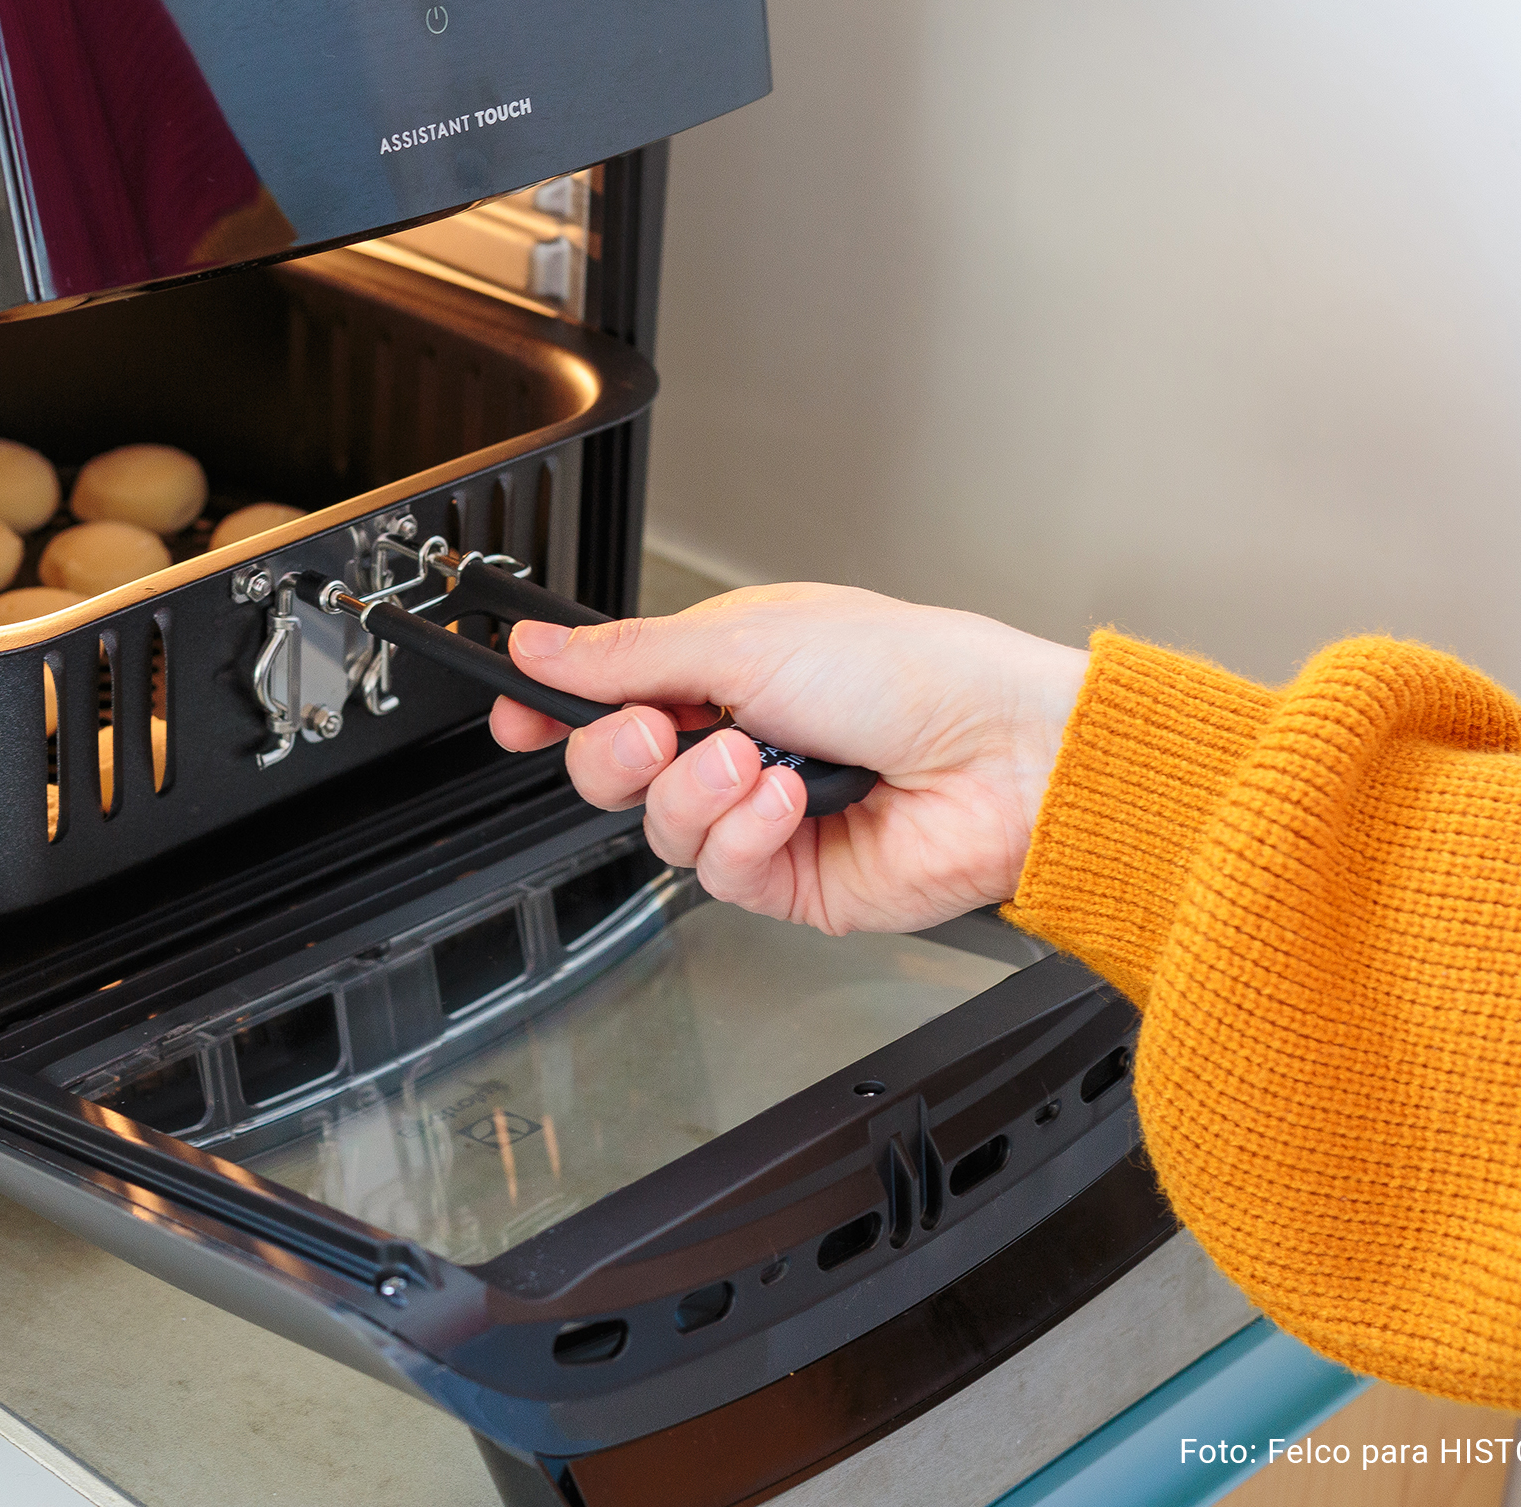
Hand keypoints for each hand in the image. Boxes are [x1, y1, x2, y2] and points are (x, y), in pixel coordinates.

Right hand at [488, 584, 1087, 933]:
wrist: (1004, 757)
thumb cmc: (911, 673)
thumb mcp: (747, 638)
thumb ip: (628, 657)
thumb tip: (540, 649)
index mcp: (727, 668)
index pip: (611, 696)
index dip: (555, 710)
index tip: (516, 715)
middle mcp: (740, 743)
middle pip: (615, 769)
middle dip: (620, 751)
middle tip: (659, 730)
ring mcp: (763, 817)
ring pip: (662, 826)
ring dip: (699, 791)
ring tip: (756, 762)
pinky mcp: (791, 881)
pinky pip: (719, 874)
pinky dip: (744, 836)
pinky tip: (787, 805)